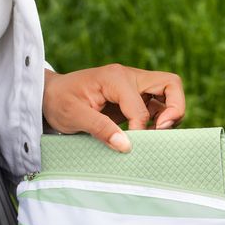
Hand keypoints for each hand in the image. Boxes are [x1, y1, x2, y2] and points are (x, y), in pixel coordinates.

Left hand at [42, 63, 185, 151]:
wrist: (49, 97)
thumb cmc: (59, 103)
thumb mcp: (73, 116)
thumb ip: (100, 129)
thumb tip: (126, 146)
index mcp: (116, 78)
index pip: (142, 107)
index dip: (140, 129)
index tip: (127, 145)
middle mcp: (130, 77)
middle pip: (171, 84)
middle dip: (175, 109)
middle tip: (162, 130)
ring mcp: (134, 87)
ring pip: (169, 94)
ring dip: (169, 115)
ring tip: (155, 135)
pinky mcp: (135, 98)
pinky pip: (159, 106)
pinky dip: (161, 120)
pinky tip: (147, 134)